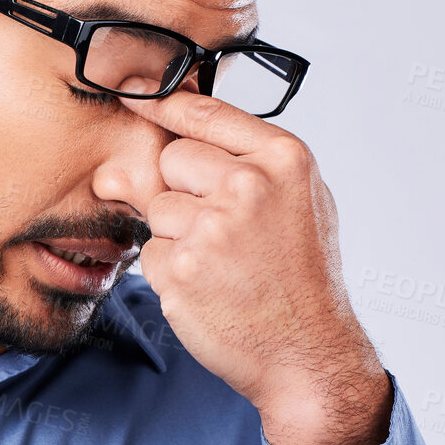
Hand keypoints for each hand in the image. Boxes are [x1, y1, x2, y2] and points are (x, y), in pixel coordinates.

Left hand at [123, 88, 391, 444]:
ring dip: (176, 235)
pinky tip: (209, 288)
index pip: (206, 112)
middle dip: (182, 188)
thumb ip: (240, 162)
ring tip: (222, 263)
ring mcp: (212, 229)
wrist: (307, 351)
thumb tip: (174, 130)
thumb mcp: (296, 201)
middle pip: (171, 158)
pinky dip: (170, 272)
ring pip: (157, 208)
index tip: (137, 93)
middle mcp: (248, 187)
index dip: (165, 103)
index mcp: (283, 160)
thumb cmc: (301, 274)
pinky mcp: (182, 270)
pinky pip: (151, 253)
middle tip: (221, 228)